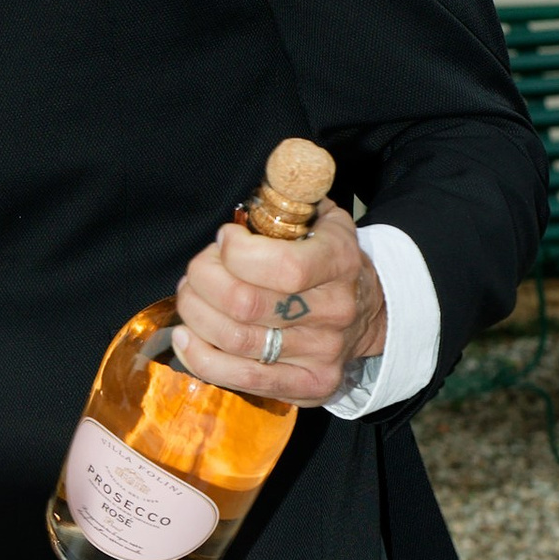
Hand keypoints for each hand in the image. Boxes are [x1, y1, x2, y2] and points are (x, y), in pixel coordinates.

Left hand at [173, 203, 386, 406]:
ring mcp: (321, 354)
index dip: (236, 252)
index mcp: (340, 263)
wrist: (372, 314)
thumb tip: (268, 173)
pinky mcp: (305, 386)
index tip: (225, 239)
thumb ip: (291, 199)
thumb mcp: (324, 220)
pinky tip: (187, 336)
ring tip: (190, 296)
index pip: (282, 266)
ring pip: (236, 340)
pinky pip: (241, 379)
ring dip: (196, 315)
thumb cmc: (330, 262)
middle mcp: (334, 312)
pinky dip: (201, 357)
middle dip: (204, 280)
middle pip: (247, 304)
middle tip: (196, 269)